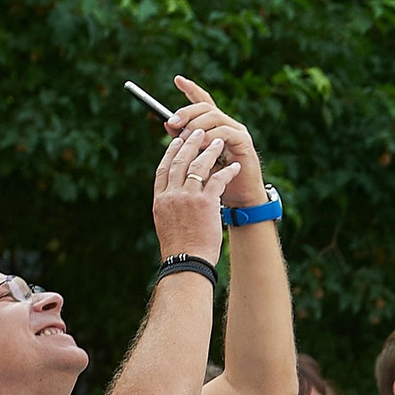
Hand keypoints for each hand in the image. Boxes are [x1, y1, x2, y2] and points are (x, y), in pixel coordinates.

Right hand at [151, 124, 237, 260]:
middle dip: (190, 143)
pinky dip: (227, 171)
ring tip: (218, 141)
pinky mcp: (205, 204)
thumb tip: (174, 197)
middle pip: (179, 161)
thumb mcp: (167, 223)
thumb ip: (170, 206)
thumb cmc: (180, 248)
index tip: (177, 141)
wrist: (187, 262)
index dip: (171, 152)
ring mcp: (187, 198)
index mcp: (160, 199)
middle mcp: (171, 195)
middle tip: (199, 131)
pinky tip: (235, 166)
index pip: (163, 169)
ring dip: (209, 151)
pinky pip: (217, 180)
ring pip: (198, 166)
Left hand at [163, 74, 267, 207]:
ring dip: (196, 126)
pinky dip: (210, 137)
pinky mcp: (244, 142)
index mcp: (214, 126)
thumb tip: (168, 123)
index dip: (190, 89)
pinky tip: (201, 146)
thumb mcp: (195, 159)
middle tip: (172, 123)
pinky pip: (224, 132)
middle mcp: (227, 124)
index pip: (202, 101)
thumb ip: (184, 141)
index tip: (177, 79)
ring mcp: (237, 131)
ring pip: (213, 117)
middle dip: (186, 112)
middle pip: (205, 107)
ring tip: (185, 139)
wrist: (239, 200)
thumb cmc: (216, 181)